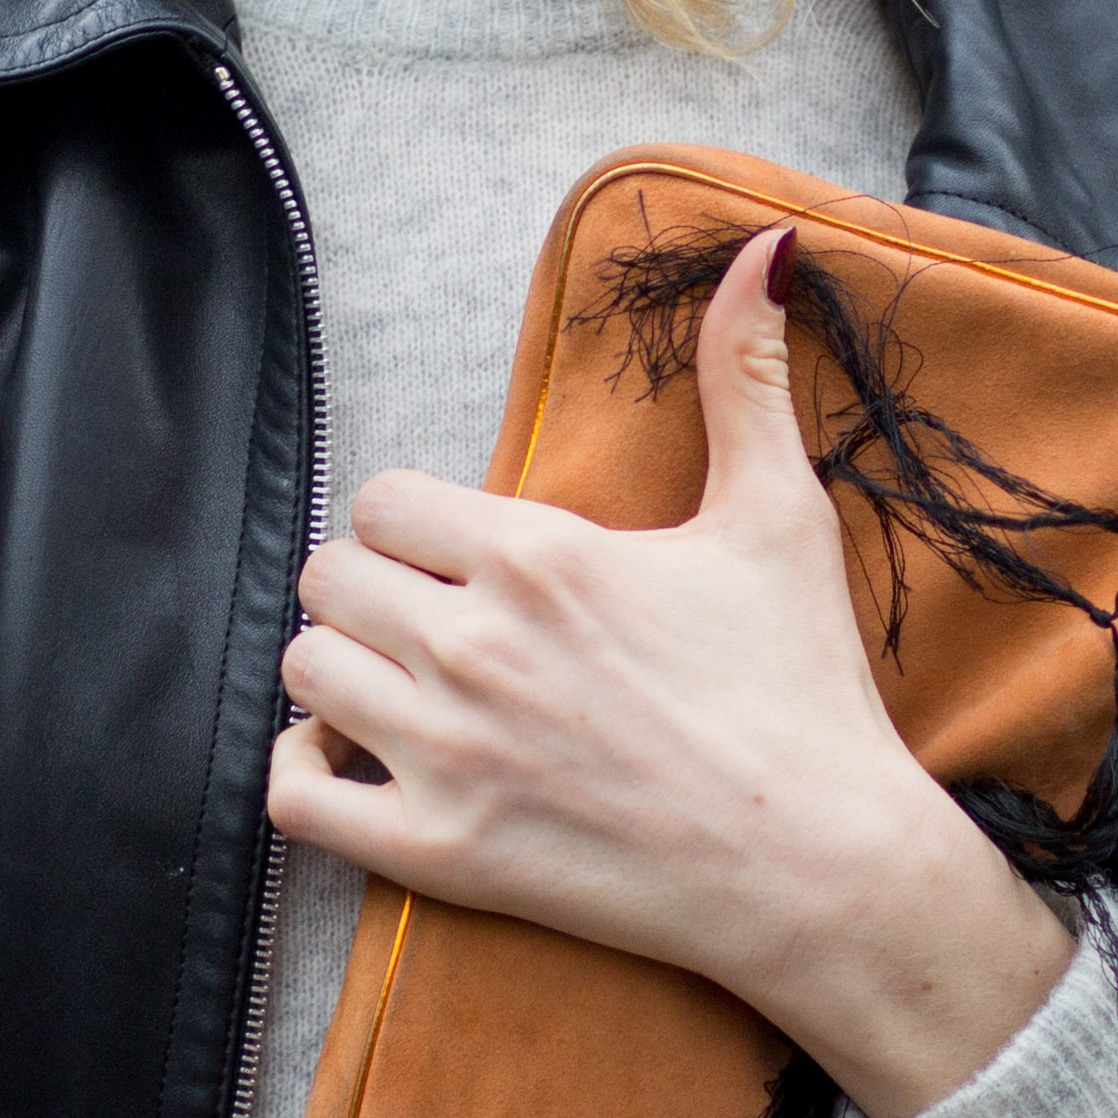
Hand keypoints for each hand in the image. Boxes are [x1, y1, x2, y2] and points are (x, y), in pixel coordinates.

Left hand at [265, 226, 1068, 1117]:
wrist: (823, 868)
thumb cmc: (805, 692)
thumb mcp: (780, 518)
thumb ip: (747, 377)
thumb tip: (763, 249)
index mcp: (539, 555)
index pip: (382, 499)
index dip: (414, 523)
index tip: (462, 555)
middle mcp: (474, 647)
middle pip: (329, 579)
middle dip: (374, 591)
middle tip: (436, 621)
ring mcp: (448, 755)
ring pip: (304, 672)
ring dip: (344, 674)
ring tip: (406, 688)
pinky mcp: (439, 853)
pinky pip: (295, 796)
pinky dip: (307, 772)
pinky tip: (360, 760)